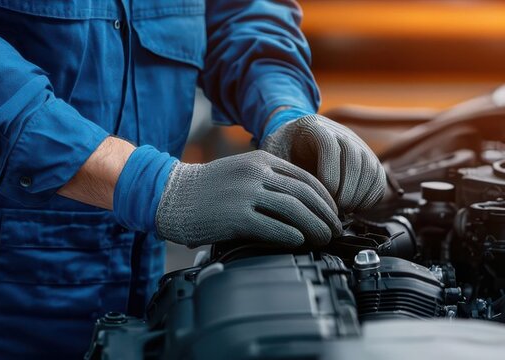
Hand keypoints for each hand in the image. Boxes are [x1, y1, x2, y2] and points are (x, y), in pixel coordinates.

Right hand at [155, 150, 340, 247]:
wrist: (169, 194)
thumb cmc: (205, 189)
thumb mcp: (241, 171)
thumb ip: (269, 180)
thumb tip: (302, 202)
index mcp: (261, 160)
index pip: (306, 178)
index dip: (326, 198)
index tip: (334, 214)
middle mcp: (256, 173)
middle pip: (305, 194)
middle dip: (326, 215)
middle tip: (335, 230)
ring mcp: (246, 194)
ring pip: (294, 209)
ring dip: (315, 227)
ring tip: (323, 239)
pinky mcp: (235, 216)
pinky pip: (272, 226)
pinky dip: (291, 235)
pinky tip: (299, 242)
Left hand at [262, 114, 385, 213]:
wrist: (294, 138)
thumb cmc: (282, 151)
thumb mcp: (275, 156)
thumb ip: (285, 172)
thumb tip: (298, 200)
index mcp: (314, 127)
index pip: (330, 146)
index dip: (329, 175)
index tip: (322, 196)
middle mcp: (340, 132)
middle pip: (354, 157)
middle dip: (346, 190)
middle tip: (334, 211)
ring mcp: (357, 144)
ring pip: (370, 167)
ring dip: (359, 195)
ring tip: (343, 211)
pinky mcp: (367, 158)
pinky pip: (378, 177)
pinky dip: (371, 196)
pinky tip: (355, 209)